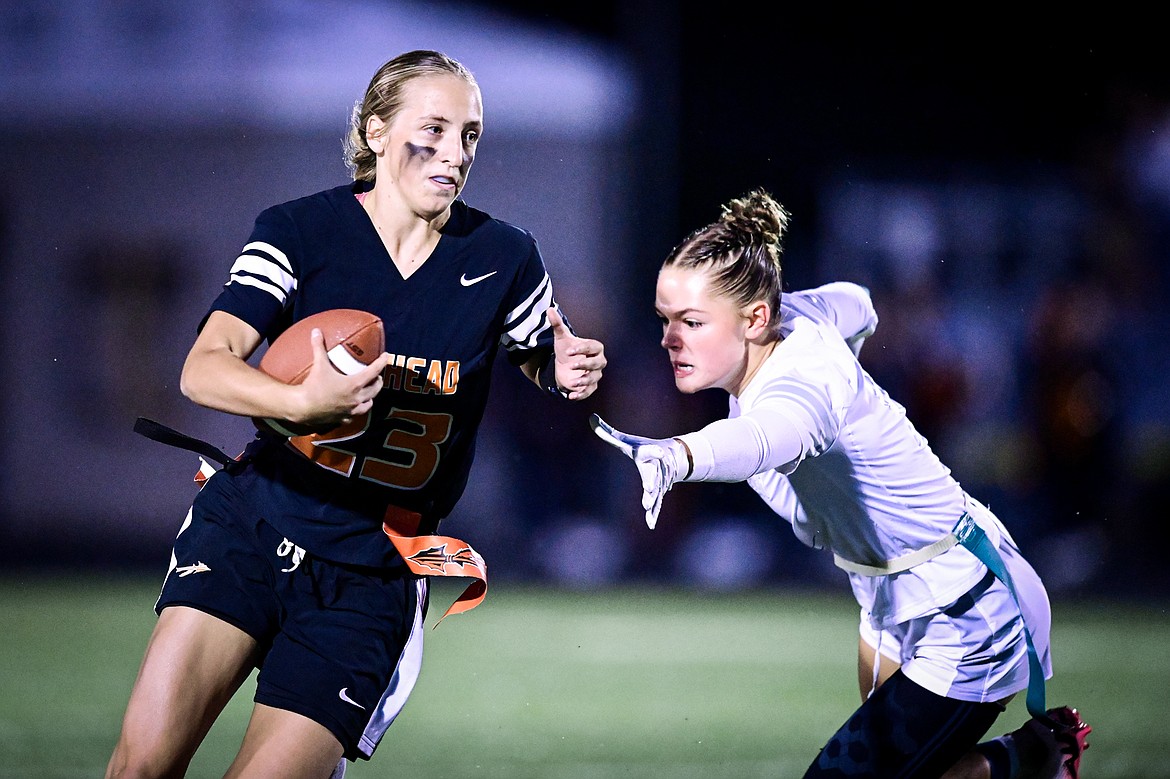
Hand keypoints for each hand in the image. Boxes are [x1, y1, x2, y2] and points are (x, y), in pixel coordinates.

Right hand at [294, 328, 388, 426]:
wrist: (302, 407)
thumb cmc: (313, 386)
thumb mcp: (319, 364)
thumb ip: (319, 347)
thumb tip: (316, 331)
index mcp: (354, 384)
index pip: (374, 371)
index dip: (381, 362)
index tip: (385, 356)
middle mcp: (356, 398)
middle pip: (375, 389)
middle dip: (378, 382)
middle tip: (376, 376)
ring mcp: (351, 411)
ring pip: (368, 405)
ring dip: (370, 398)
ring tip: (369, 394)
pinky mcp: (343, 419)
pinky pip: (354, 416)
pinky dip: (356, 411)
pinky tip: (353, 409)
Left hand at [549, 308, 604, 400]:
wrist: (564, 367)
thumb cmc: (567, 350)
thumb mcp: (561, 338)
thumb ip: (558, 325)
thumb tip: (549, 309)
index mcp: (595, 348)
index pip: (592, 347)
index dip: (582, 349)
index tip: (568, 351)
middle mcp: (598, 361)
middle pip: (597, 363)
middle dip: (585, 365)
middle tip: (571, 365)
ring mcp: (595, 375)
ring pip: (594, 378)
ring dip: (584, 381)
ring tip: (573, 382)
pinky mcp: (590, 387)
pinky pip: (589, 391)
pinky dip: (581, 394)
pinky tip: (572, 396)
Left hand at [589, 414, 684, 528]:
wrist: (673, 456)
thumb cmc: (644, 448)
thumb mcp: (626, 440)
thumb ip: (607, 432)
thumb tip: (591, 417)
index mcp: (646, 453)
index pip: (649, 452)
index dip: (653, 452)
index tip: (659, 453)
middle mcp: (655, 467)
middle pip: (654, 474)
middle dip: (653, 480)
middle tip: (650, 487)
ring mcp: (660, 480)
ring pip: (658, 490)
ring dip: (653, 498)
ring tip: (647, 507)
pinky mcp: (660, 492)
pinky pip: (657, 503)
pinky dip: (654, 514)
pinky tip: (650, 524)